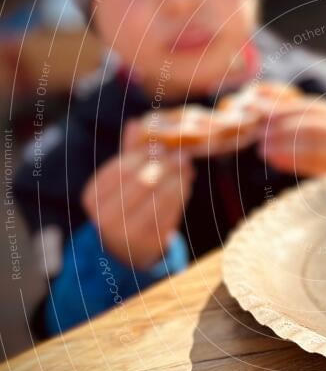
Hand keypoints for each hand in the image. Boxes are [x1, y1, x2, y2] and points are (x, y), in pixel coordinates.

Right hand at [81, 119, 194, 268]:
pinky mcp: (149, 243)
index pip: (122, 168)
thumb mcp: (122, 179)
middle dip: (166, 165)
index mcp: (92, 196)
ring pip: (160, 197)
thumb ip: (128, 152)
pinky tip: (187, 183)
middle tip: (183, 154)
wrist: (128, 248)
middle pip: (143, 181)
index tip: (163, 145)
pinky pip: (171, 212)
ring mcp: (126, 233)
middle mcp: (104, 217)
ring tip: (188, 167)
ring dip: (178, 179)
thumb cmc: (126, 204)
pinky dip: (182, 195)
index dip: (145, 154)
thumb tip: (135, 122)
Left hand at [257, 95, 325, 176]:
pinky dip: (293, 163)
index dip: (284, 110)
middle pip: (313, 128)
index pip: (310, 108)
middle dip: (282, 130)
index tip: (261, 114)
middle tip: (259, 134)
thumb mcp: (306, 122)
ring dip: (285, 148)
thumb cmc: (320, 141)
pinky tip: (275, 161)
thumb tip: (257, 96)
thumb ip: (285, 109)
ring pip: (314, 148)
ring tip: (262, 149)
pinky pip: (315, 167)